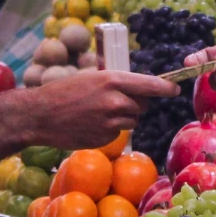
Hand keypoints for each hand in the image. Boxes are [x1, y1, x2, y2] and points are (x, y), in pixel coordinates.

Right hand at [25, 70, 177, 148]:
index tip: (174, 89)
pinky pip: (118, 132)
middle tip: (113, 100)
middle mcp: (116, 101)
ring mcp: (111, 122)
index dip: (165, 88)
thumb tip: (138, 89)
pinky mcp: (105, 139)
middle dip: (134, 103)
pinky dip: (110, 129)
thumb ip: (115, 83)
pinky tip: (90, 123)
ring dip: (122, 117)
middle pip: (142, 104)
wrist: (40, 115)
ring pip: (131, 120)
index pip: (151, 85)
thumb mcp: (91, 78)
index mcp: (113, 81)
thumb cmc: (63, 92)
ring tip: (98, 112)